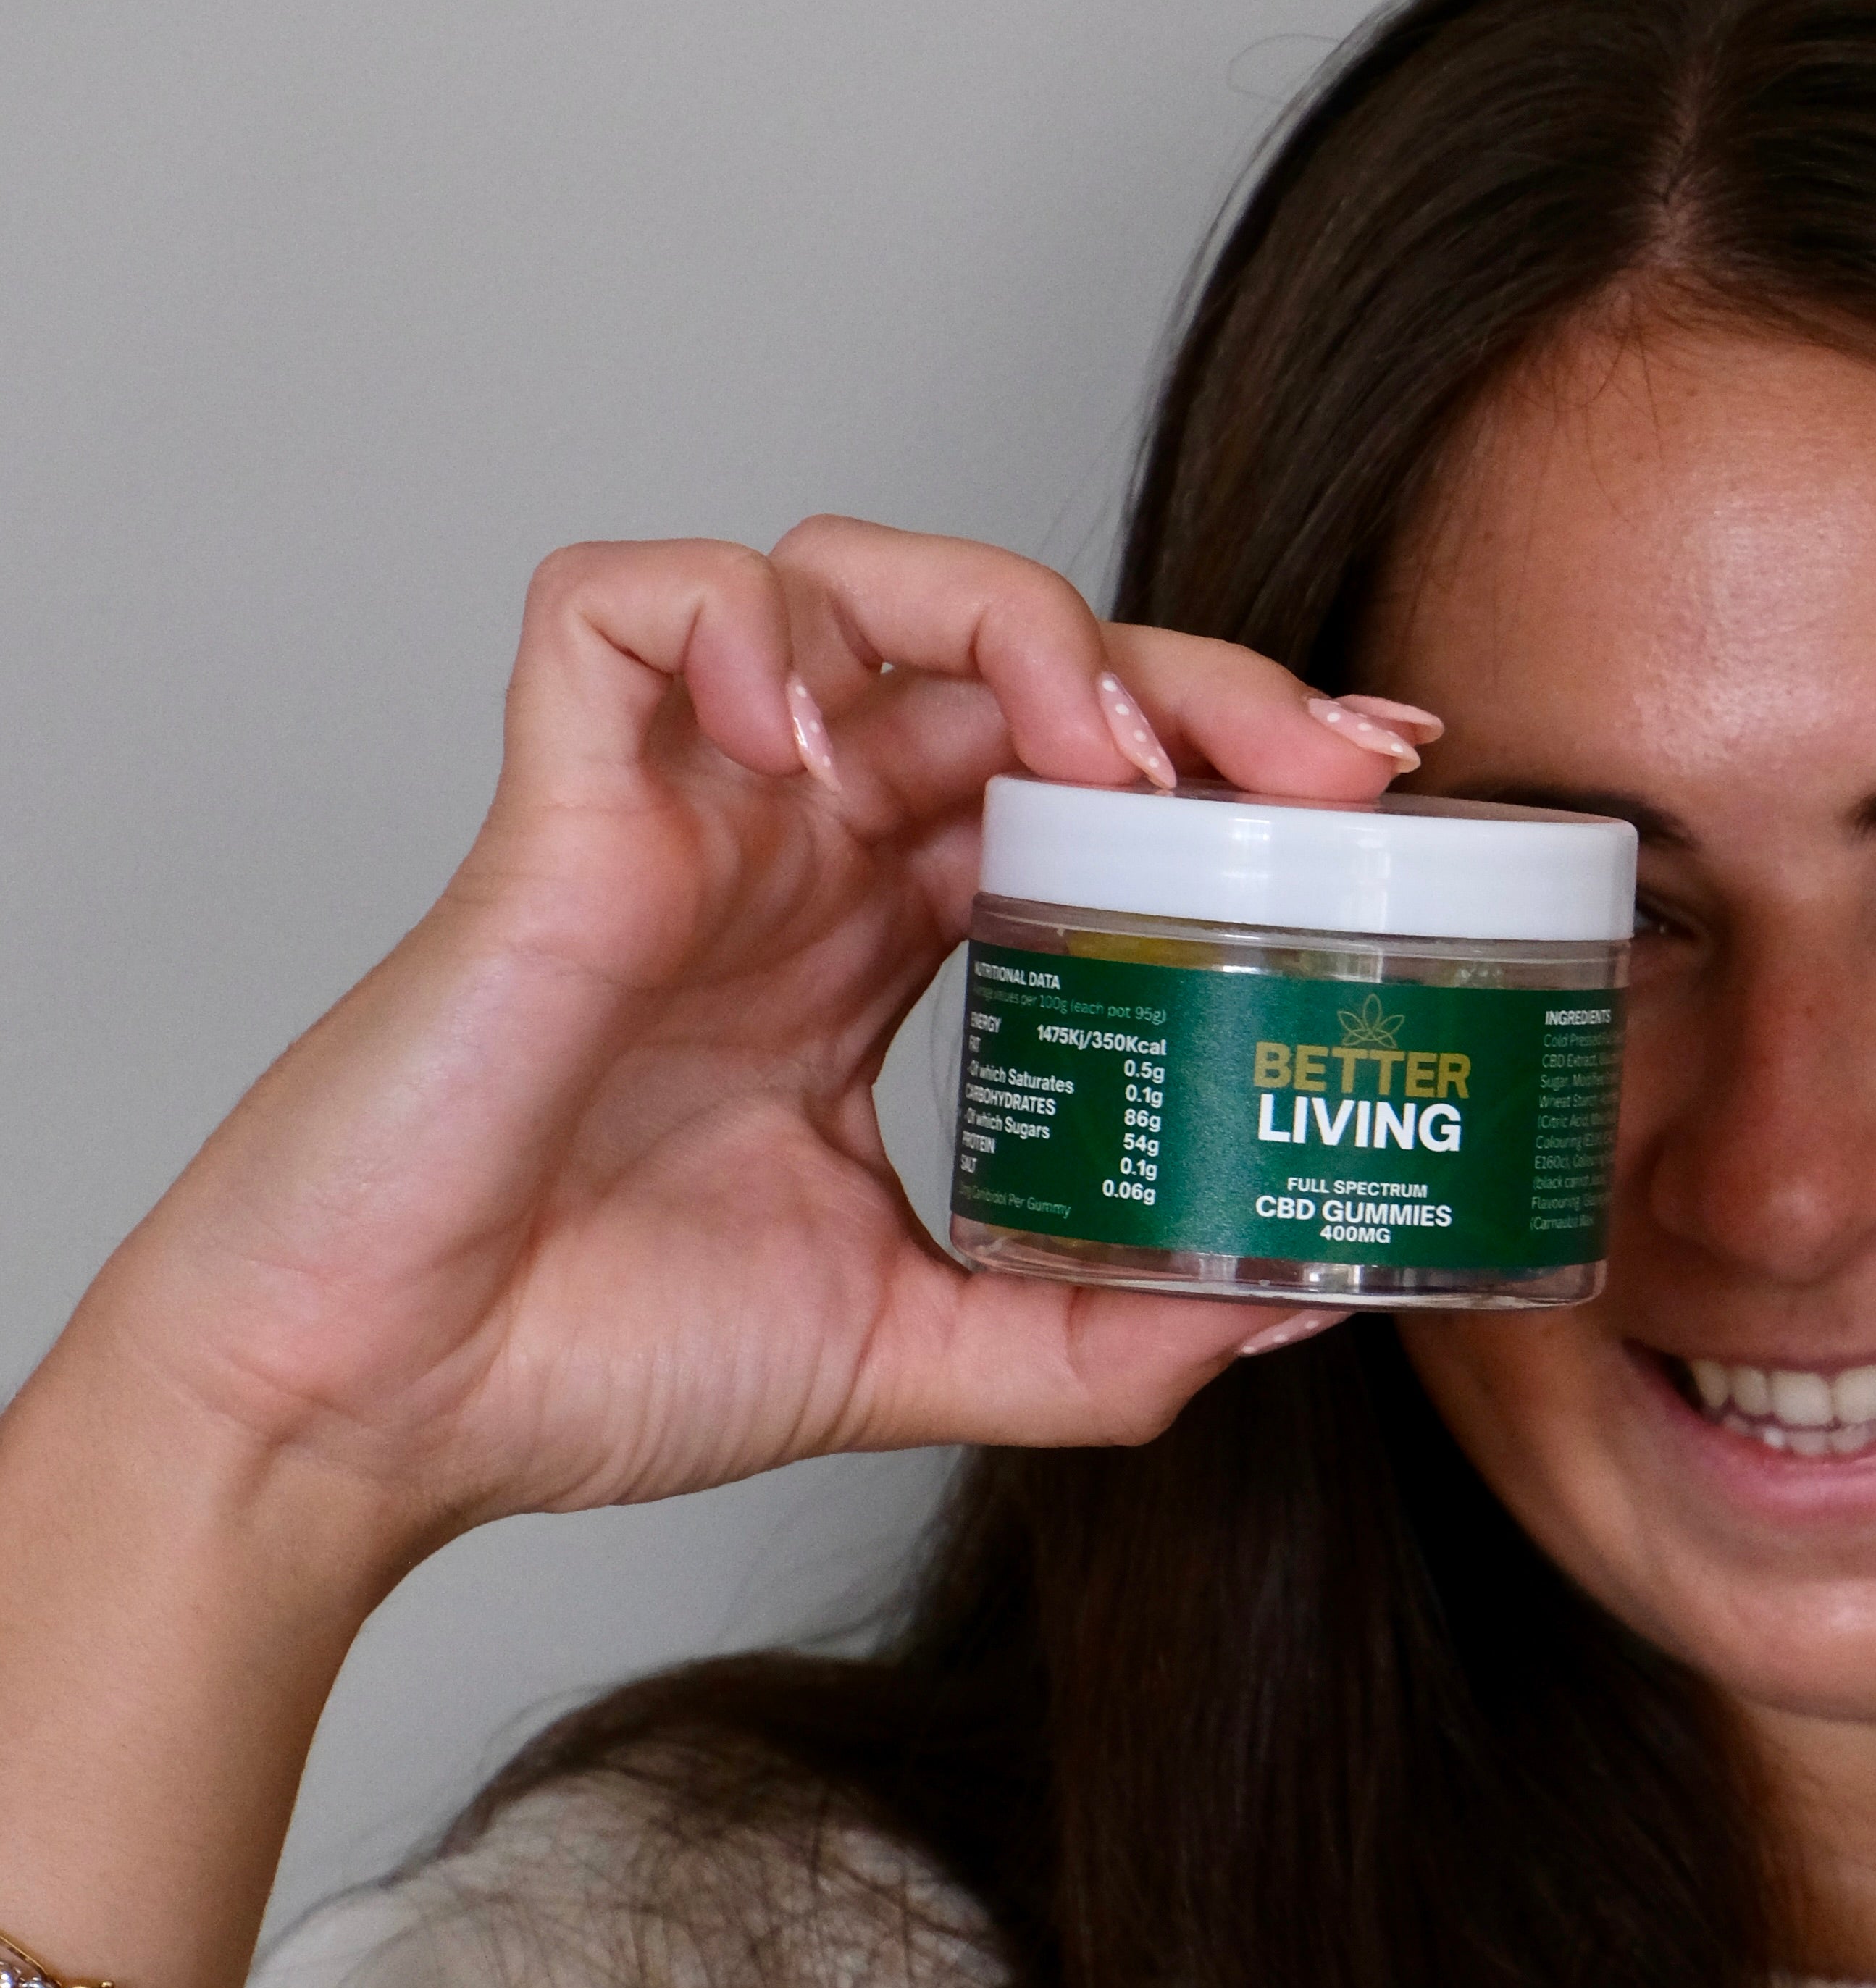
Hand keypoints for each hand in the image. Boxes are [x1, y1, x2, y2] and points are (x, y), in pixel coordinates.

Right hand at [64, 517, 1419, 1579]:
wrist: (385, 1412)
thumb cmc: (598, 1355)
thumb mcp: (918, 1344)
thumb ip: (1102, 1334)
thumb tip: (1297, 1306)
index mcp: (882, 938)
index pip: (1083, 777)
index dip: (1228, 751)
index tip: (1377, 789)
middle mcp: (799, 846)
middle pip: (1015, 654)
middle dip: (1186, 671)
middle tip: (1324, 760)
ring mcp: (683, 810)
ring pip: (848, 576)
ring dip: (1004, 621)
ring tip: (1093, 746)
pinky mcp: (555, 805)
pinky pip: (626, 608)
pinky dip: (736, 630)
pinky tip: (813, 745)